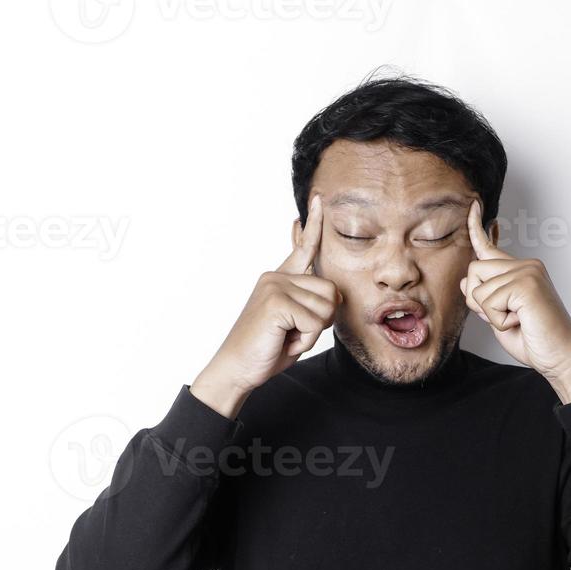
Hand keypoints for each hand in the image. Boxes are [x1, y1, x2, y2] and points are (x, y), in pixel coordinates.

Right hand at [192, 194, 340, 417]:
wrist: (236, 369)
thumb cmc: (265, 350)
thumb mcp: (294, 324)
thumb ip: (311, 305)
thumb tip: (334, 291)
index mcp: (280, 279)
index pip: (303, 248)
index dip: (314, 225)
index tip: (320, 199)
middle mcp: (277, 277)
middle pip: (331, 291)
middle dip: (321, 321)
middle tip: (293, 334)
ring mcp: (275, 286)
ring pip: (325, 308)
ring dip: (312, 333)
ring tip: (285, 337)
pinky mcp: (276, 301)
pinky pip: (314, 322)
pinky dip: (304, 340)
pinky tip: (282, 340)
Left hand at [460, 200, 570, 403]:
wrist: (562, 358)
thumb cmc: (535, 340)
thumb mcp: (500, 317)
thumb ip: (485, 297)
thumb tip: (465, 281)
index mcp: (522, 270)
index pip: (490, 247)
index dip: (476, 228)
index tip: (472, 206)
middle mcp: (526, 265)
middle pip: (473, 271)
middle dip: (477, 300)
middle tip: (506, 317)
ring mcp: (528, 272)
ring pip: (477, 288)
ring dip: (490, 314)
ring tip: (517, 320)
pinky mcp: (526, 285)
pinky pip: (488, 301)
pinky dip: (498, 320)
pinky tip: (520, 322)